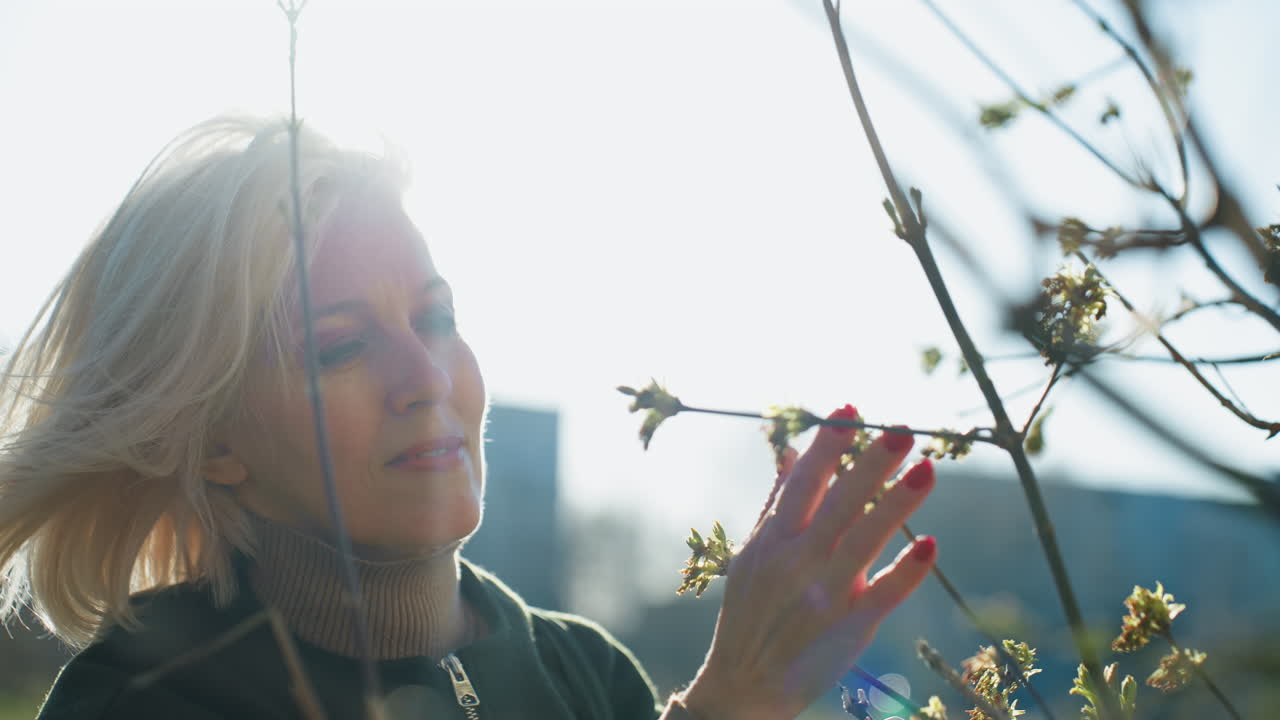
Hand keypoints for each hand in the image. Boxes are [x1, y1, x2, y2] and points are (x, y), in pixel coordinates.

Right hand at [679, 405, 936, 719]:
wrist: (742, 688)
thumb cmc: (749, 613)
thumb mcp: (751, 555)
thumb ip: (776, 504)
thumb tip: (793, 453)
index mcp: (772, 541)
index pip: (803, 484)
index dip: (828, 446)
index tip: (851, 411)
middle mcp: (798, 564)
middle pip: (840, 505)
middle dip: (870, 465)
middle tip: (902, 429)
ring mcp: (826, 596)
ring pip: (866, 542)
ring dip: (897, 505)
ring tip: (928, 469)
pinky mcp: (850, 629)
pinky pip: (884, 596)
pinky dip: (906, 572)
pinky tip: (930, 545)